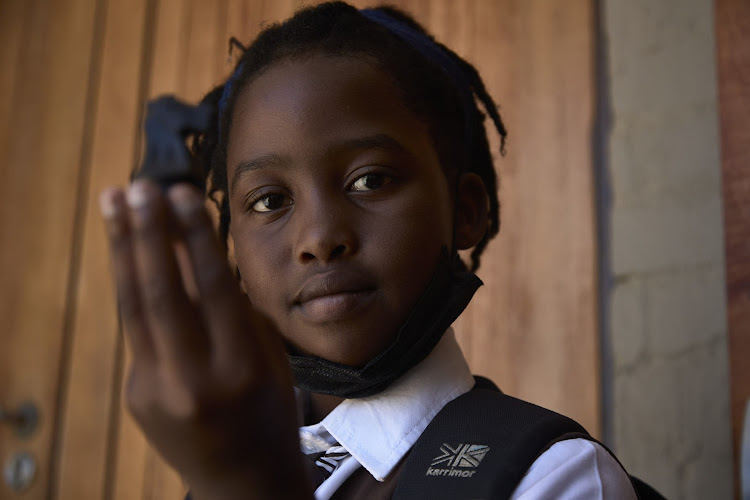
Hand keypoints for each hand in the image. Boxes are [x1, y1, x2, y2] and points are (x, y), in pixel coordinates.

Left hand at [99, 180, 311, 499]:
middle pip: (162, 293)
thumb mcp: (271, 360)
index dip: (195, 235)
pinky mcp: (135, 395)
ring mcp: (156, 390)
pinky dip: (133, 285)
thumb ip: (237, 310)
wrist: (243, 482)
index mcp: (240, 370)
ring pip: (134, 306)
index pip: (212, 288)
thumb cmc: (270, 413)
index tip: (183, 192)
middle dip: (148, 232)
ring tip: (114, 203)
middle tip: (138, 186)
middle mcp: (193, 379)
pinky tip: (130, 249)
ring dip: (123, 248)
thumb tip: (196, 253)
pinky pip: (137, 330)